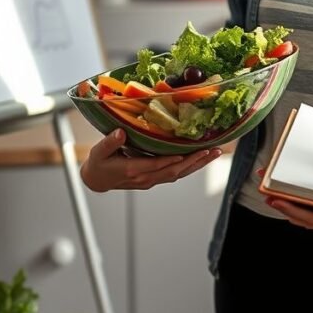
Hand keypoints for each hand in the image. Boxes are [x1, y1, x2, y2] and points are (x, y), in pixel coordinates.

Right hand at [80, 128, 221, 191]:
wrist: (97, 180)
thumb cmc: (98, 163)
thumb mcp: (99, 151)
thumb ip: (110, 142)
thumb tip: (121, 132)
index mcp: (132, 170)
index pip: (156, 165)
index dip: (171, 160)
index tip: (187, 153)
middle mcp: (145, 178)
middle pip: (174, 170)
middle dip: (195, 161)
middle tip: (212, 150)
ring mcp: (151, 180)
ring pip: (179, 174)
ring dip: (198, 164)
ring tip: (215, 153)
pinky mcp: (154, 179)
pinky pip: (176, 174)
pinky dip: (191, 167)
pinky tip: (202, 159)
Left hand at [255, 168, 312, 235]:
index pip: (306, 215)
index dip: (287, 206)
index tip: (271, 194)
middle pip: (301, 216)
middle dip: (281, 201)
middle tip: (264, 185)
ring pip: (307, 217)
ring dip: (289, 204)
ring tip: (274, 189)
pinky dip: (302, 207)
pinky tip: (295, 198)